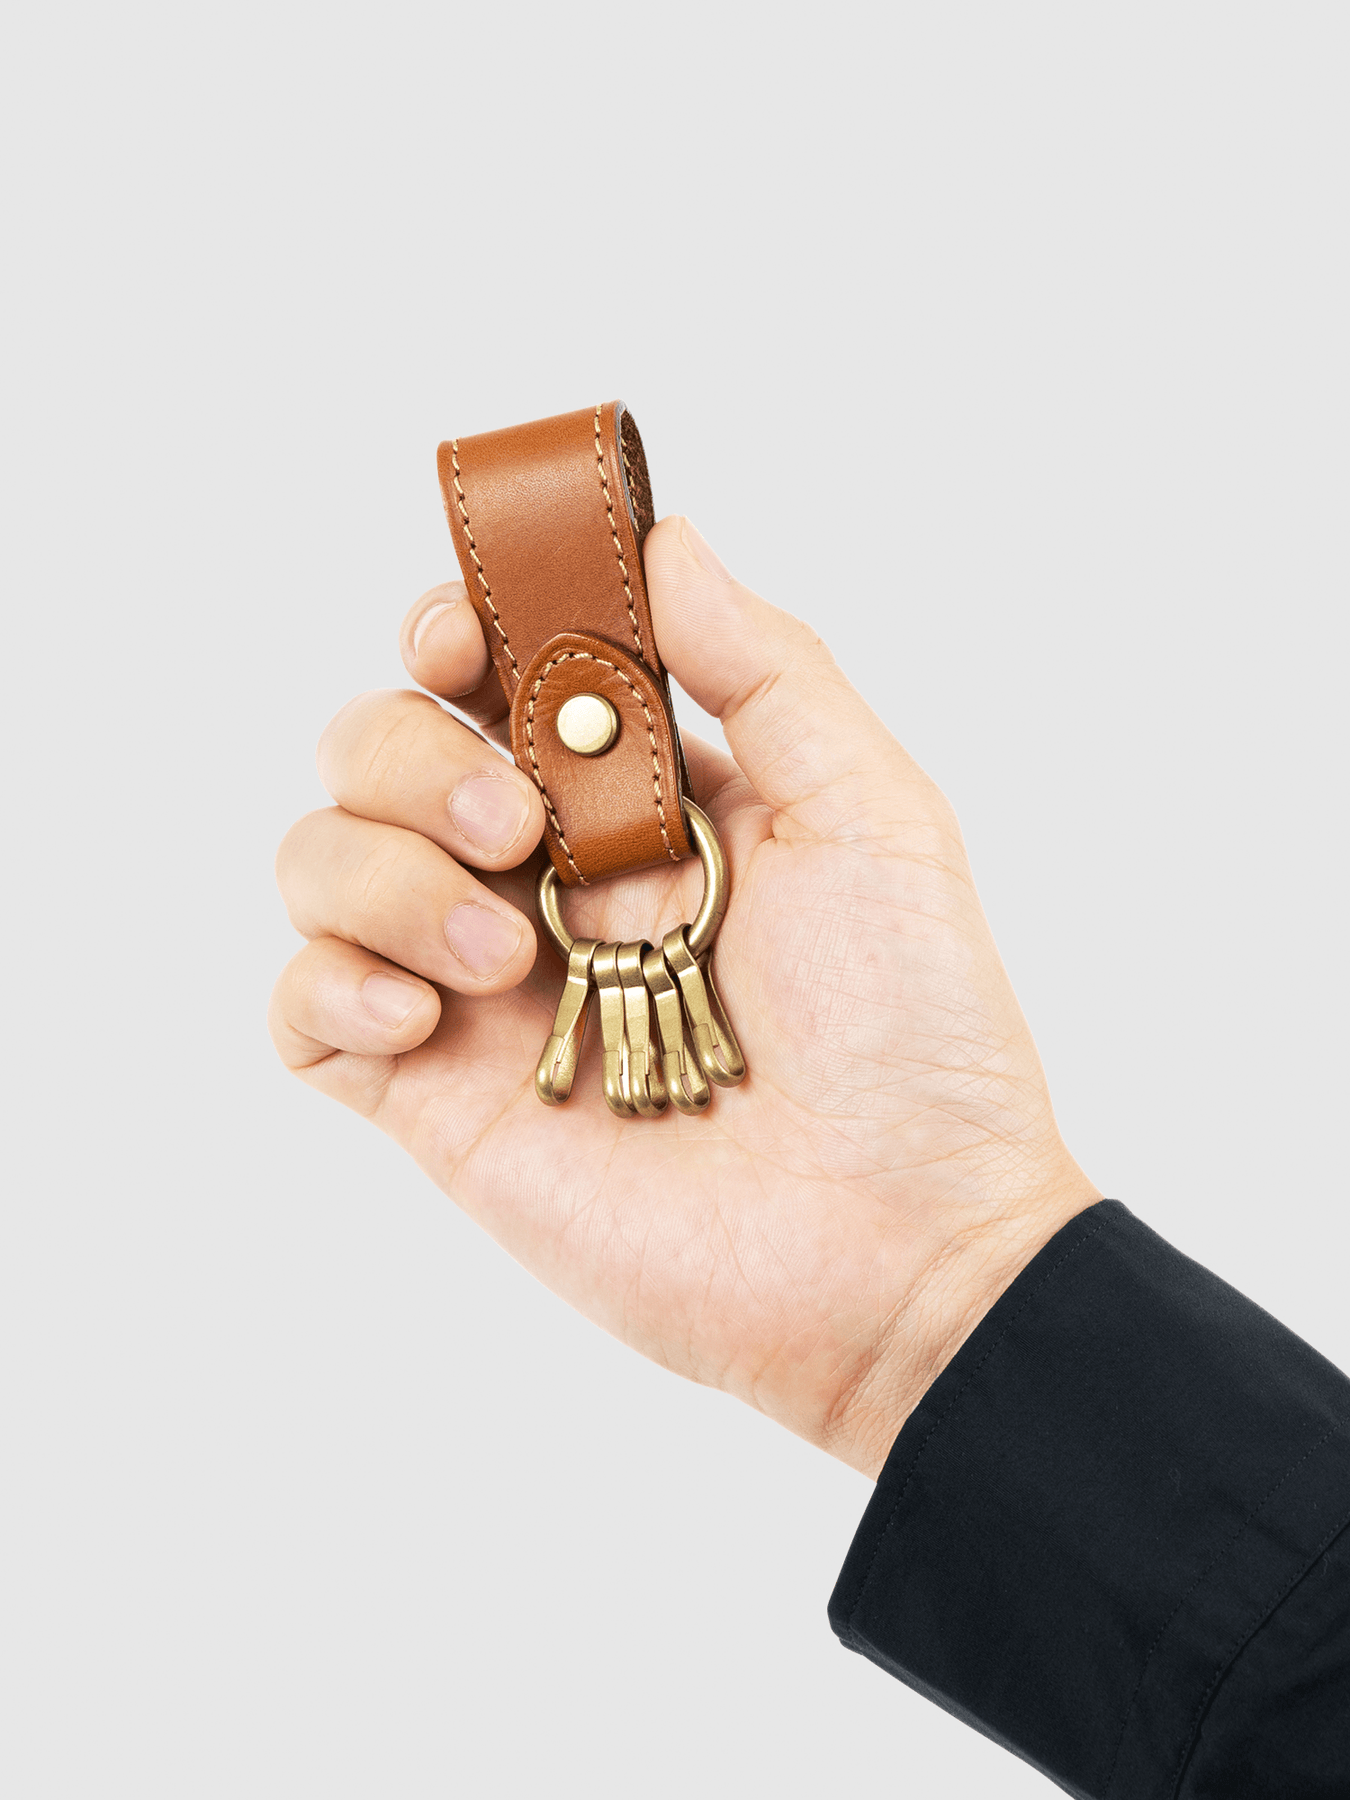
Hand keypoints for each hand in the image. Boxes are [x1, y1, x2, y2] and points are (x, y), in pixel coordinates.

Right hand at [270, 519, 1098, 1476]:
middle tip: (520, 830)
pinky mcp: (435, 1097)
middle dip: (414, 759)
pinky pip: (299, 1010)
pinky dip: (327, 984)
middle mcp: (541, 877)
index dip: (454, 629)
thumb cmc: (914, 1034)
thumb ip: (765, 668)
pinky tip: (423, 1015)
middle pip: (378, 746)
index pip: (490, 671)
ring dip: (382, 874)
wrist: (901, 1249)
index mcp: (636, 796)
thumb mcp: (871, 814)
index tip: (466, 639)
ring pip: (320, 859)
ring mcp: (479, 986)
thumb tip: (663, 539)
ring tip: (503, 954)